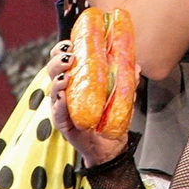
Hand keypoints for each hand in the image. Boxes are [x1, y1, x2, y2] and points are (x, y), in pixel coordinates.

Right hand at [44, 40, 129, 167]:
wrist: (110, 146)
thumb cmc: (109, 117)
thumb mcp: (121, 95)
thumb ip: (126, 81)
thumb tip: (135, 66)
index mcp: (76, 80)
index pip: (63, 60)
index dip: (63, 49)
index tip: (70, 42)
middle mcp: (65, 91)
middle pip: (53, 70)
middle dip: (58, 60)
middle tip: (69, 56)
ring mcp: (62, 107)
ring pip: (53, 89)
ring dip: (58, 79)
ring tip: (66, 75)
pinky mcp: (63, 124)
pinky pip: (58, 112)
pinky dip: (59, 104)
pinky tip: (62, 97)